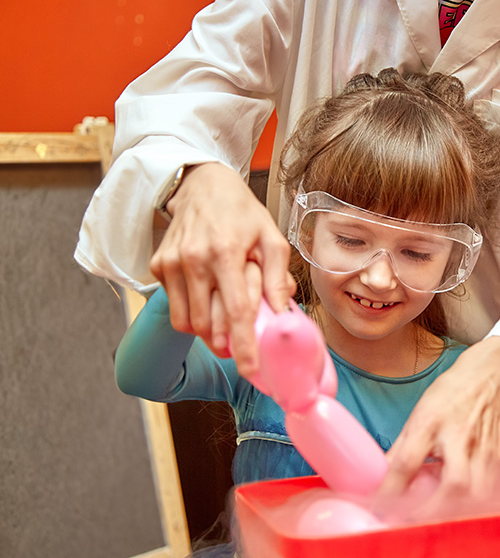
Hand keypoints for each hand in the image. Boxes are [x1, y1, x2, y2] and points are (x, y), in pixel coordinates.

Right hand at [150, 162, 295, 377]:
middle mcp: (194, 259)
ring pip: (186, 322)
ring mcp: (171, 263)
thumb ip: (277, 277)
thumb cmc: (242, 214)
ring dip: (207, 333)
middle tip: (240, 347)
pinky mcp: (158, 266)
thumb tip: (283, 315)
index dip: (244, 346)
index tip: (251, 371)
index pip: (236, 311)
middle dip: (224, 343)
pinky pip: (176, 307)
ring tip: (225, 326)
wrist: (202, 186)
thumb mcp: (272, 238)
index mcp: (226, 252)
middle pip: (207, 324)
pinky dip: (193, 314)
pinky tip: (208, 299)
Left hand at [381, 336, 499, 500]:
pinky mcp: (497, 459)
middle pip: (453, 483)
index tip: (376, 505)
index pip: (407, 462)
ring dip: (452, 510)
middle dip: (430, 509)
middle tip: (408, 519)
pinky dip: (469, 504)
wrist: (492, 376)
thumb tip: (379, 477)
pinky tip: (454, 505)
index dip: (389, 489)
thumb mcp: (419, 413)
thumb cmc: (451, 393)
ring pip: (475, 493)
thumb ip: (401, 447)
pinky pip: (486, 490)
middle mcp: (458, 437)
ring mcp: (482, 449)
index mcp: (431, 422)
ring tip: (431, 516)